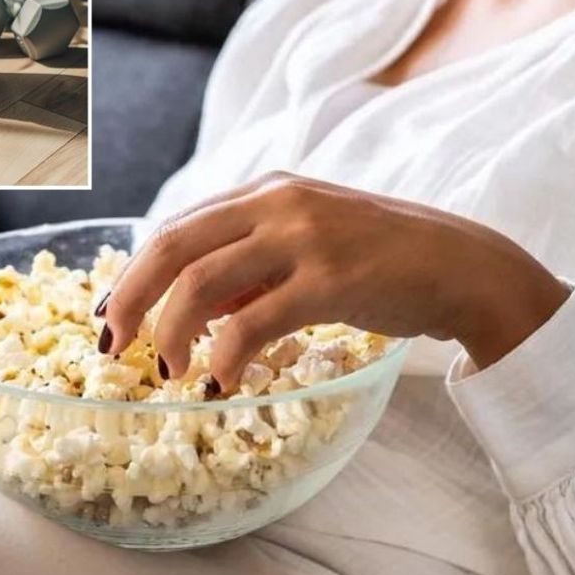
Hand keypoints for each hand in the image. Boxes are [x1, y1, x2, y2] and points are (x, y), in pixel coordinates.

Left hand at [99, 172, 570, 387]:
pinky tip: (222, 383)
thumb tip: (197, 308)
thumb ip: (253, 263)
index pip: (177, 226)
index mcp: (267, 191)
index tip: (113, 312)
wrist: (460, 265)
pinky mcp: (330, 279)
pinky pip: (254, 323)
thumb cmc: (382, 259)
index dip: (134, 272)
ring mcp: (304, 238)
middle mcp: (278, 203)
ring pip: (202, 284)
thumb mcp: (309, 243)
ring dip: (172, 334)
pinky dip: (226, 357)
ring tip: (169, 373)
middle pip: (173, 247)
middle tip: (114, 345)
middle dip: (132, 298)